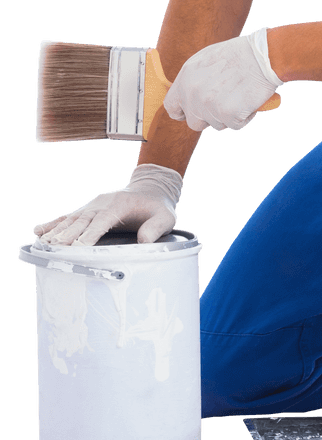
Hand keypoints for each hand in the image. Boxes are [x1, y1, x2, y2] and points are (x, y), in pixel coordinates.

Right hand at [32, 164, 182, 245]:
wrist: (150, 190)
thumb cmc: (157, 207)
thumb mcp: (165, 217)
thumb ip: (156, 228)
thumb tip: (144, 241)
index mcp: (120, 205)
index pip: (103, 220)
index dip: (91, 233)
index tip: (80, 246)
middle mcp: (102, 204)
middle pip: (83, 220)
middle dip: (69, 234)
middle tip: (54, 248)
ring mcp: (93, 206)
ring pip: (72, 219)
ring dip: (57, 231)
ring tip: (42, 243)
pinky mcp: (88, 211)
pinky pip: (69, 217)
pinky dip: (53, 224)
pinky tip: (38, 231)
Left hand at [163, 28, 282, 131]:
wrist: (263, 56)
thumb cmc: (240, 54)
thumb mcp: (207, 59)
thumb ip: (194, 79)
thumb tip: (189, 95)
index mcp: (186, 77)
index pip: (172, 106)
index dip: (182, 113)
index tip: (190, 115)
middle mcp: (193, 93)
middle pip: (194, 122)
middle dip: (209, 118)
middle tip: (225, 105)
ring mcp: (209, 105)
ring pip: (217, 124)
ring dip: (229, 116)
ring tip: (241, 95)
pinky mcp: (227, 114)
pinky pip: (235, 125)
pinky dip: (244, 117)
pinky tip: (249, 100)